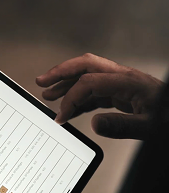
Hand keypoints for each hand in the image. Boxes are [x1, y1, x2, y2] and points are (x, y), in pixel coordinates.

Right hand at [36, 52, 163, 139]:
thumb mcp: (151, 127)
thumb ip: (122, 126)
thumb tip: (94, 124)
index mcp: (128, 82)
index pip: (89, 82)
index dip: (71, 98)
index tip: (61, 115)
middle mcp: (123, 78)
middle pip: (85, 65)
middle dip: (61, 72)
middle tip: (42, 82)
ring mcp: (123, 84)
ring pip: (89, 76)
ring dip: (68, 83)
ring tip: (49, 94)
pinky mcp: (125, 94)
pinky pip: (97, 90)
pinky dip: (81, 96)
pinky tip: (72, 107)